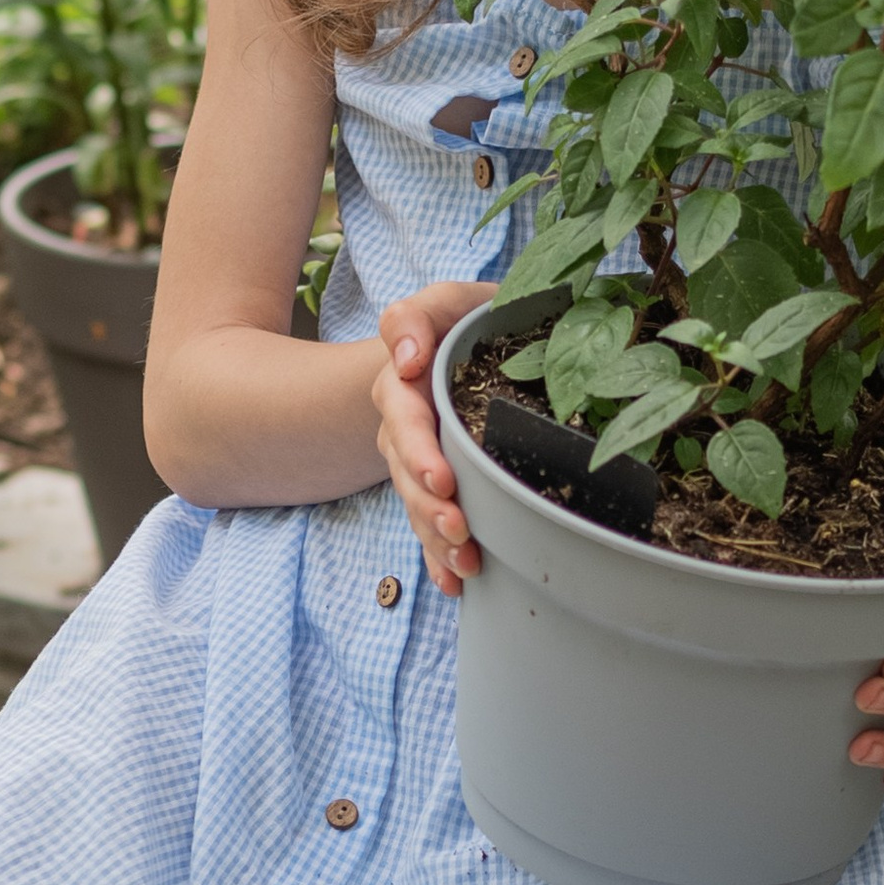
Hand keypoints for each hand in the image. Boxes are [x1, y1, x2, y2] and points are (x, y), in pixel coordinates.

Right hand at [372, 282, 498, 593]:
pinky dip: (439, 556)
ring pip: (417, 504)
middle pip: (406, 472)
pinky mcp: (437, 485)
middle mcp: (406, 427)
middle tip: (459, 528)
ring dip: (436, 537)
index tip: (442, 478)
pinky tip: (456, 582)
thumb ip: (417, 316)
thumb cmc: (469, 321)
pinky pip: (430, 525)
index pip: (401, 417)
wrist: (481, 343)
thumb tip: (404, 360)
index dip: (418, 450)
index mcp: (406, 384)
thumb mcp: (447, 302)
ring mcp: (419, 460)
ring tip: (466, 563)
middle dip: (429, 506)